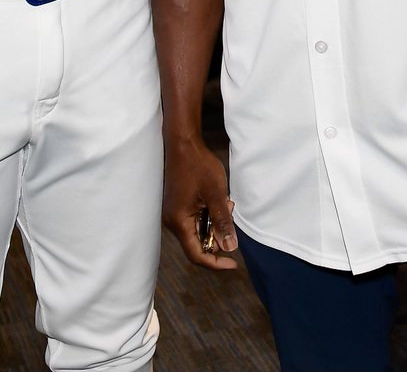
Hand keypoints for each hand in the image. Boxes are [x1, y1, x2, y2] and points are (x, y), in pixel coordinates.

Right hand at [163, 136, 237, 269]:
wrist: (183, 143)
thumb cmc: (198, 166)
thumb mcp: (216, 194)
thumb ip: (222, 222)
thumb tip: (230, 248)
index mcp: (179, 222)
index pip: (196, 255)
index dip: (216, 262)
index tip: (234, 263)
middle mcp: (172, 221)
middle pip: (197, 243)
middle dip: (217, 235)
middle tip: (230, 214)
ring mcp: (173, 212)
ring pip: (197, 231)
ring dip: (214, 223)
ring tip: (226, 203)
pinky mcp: (177, 205)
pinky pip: (193, 220)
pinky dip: (208, 215)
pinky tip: (217, 200)